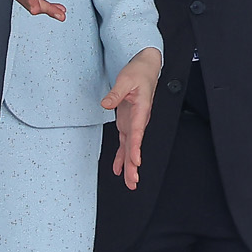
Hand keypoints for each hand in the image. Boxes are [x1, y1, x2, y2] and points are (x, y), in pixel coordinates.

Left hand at [102, 47, 161, 189]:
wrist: (145, 69)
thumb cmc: (138, 73)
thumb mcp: (125, 79)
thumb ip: (116, 93)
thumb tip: (106, 104)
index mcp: (142, 110)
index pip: (139, 132)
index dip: (136, 148)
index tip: (135, 161)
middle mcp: (139, 120)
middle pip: (136, 146)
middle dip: (134, 165)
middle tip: (133, 181)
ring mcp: (133, 123)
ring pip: (131, 148)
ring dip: (130, 166)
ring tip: (129, 182)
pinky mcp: (128, 123)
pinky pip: (125, 143)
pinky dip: (122, 157)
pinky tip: (119, 169)